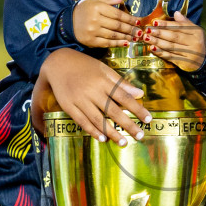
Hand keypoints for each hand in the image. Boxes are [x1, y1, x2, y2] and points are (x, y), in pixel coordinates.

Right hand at [33, 48, 149, 144]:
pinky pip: (82, 121)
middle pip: (113, 111)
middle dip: (128, 124)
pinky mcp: (68, 106)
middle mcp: (92, 91)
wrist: (58, 63)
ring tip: (123, 142)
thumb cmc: (85, 66)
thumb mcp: (104, 70)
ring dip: (111, 132)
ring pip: (98, 119)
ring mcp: (79, 100)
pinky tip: (102, 139)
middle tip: (140, 135)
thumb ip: (121, 83)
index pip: (124, 97)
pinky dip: (92, 131)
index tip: (148, 119)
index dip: (137, 109)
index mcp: (103, 81)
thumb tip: (140, 93)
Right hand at [72, 0, 138, 48]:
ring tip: (135, 37)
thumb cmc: (84, 8)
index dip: (129, 18)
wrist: (69, 21)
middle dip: (130, 29)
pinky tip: (126, 43)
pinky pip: (107, 43)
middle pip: (117, 25)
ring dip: (126, 37)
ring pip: (114, 35)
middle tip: (140, 31)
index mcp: (97, 7)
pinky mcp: (91, 41)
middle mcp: (95, 19)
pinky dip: (117, 44)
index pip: (117, 14)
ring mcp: (92, 31)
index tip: (137, 21)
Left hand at [145, 11, 205, 71]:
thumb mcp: (194, 31)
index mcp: (197, 32)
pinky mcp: (184, 62)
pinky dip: (161, 52)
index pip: (179, 27)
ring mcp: (189, 54)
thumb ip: (185, 23)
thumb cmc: (195, 43)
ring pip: (171, 47)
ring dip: (157, 42)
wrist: (203, 61)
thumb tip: (176, 13)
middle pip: (174, 37)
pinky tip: (153, 48)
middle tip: (148, 30)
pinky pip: (170, 56)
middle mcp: (194, 43)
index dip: (166, 24)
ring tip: (147, 38)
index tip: (155, 22)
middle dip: (160, 33)